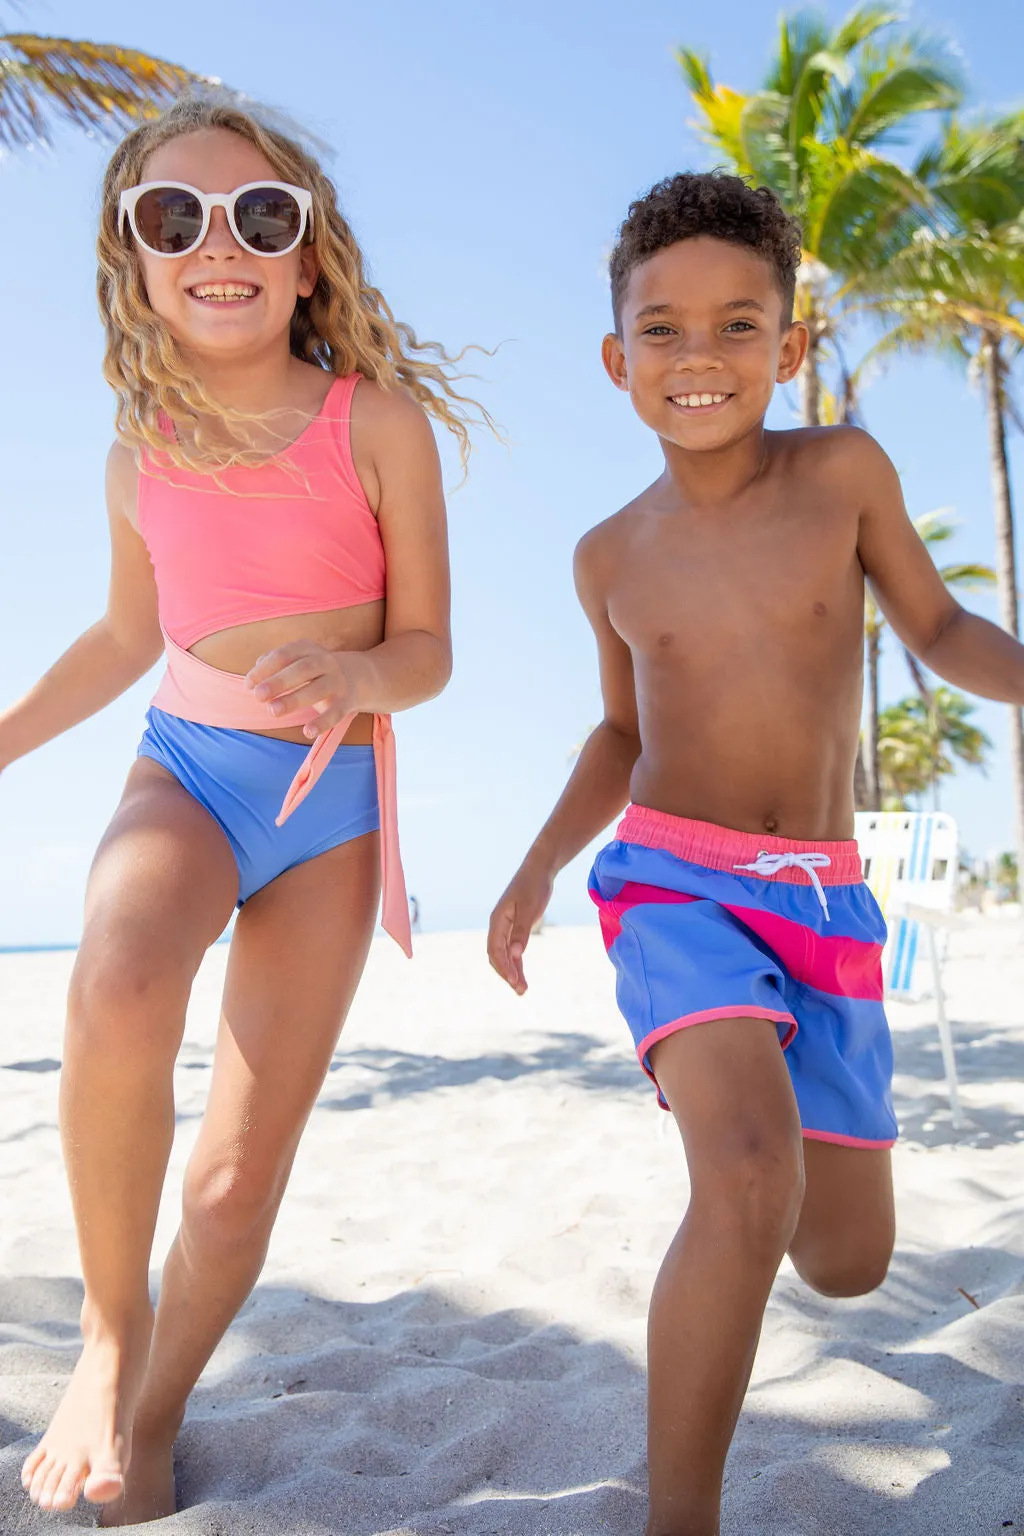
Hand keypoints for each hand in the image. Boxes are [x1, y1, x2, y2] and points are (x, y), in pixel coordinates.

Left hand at [245, 642, 366, 738]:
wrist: (358, 678)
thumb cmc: (314, 671)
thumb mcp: (296, 660)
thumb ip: (273, 663)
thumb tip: (254, 676)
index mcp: (308, 649)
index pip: (284, 655)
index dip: (265, 669)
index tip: (248, 685)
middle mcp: (325, 662)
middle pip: (302, 669)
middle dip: (279, 682)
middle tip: (258, 696)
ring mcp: (337, 682)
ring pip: (317, 689)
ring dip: (294, 700)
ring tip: (272, 711)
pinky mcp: (346, 703)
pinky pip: (335, 713)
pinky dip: (322, 723)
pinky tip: (307, 731)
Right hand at [487, 859, 553, 995]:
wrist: (539, 870)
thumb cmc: (534, 886)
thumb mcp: (530, 908)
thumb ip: (521, 931)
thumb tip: (515, 954)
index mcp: (498, 920)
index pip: (495, 949)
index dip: (503, 966)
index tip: (515, 980)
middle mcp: (498, 925)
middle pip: (496, 955)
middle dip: (506, 973)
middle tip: (521, 990)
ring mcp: (506, 928)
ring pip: (504, 955)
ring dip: (511, 972)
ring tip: (522, 990)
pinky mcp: (515, 928)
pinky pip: (512, 950)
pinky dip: (516, 963)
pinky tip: (521, 975)